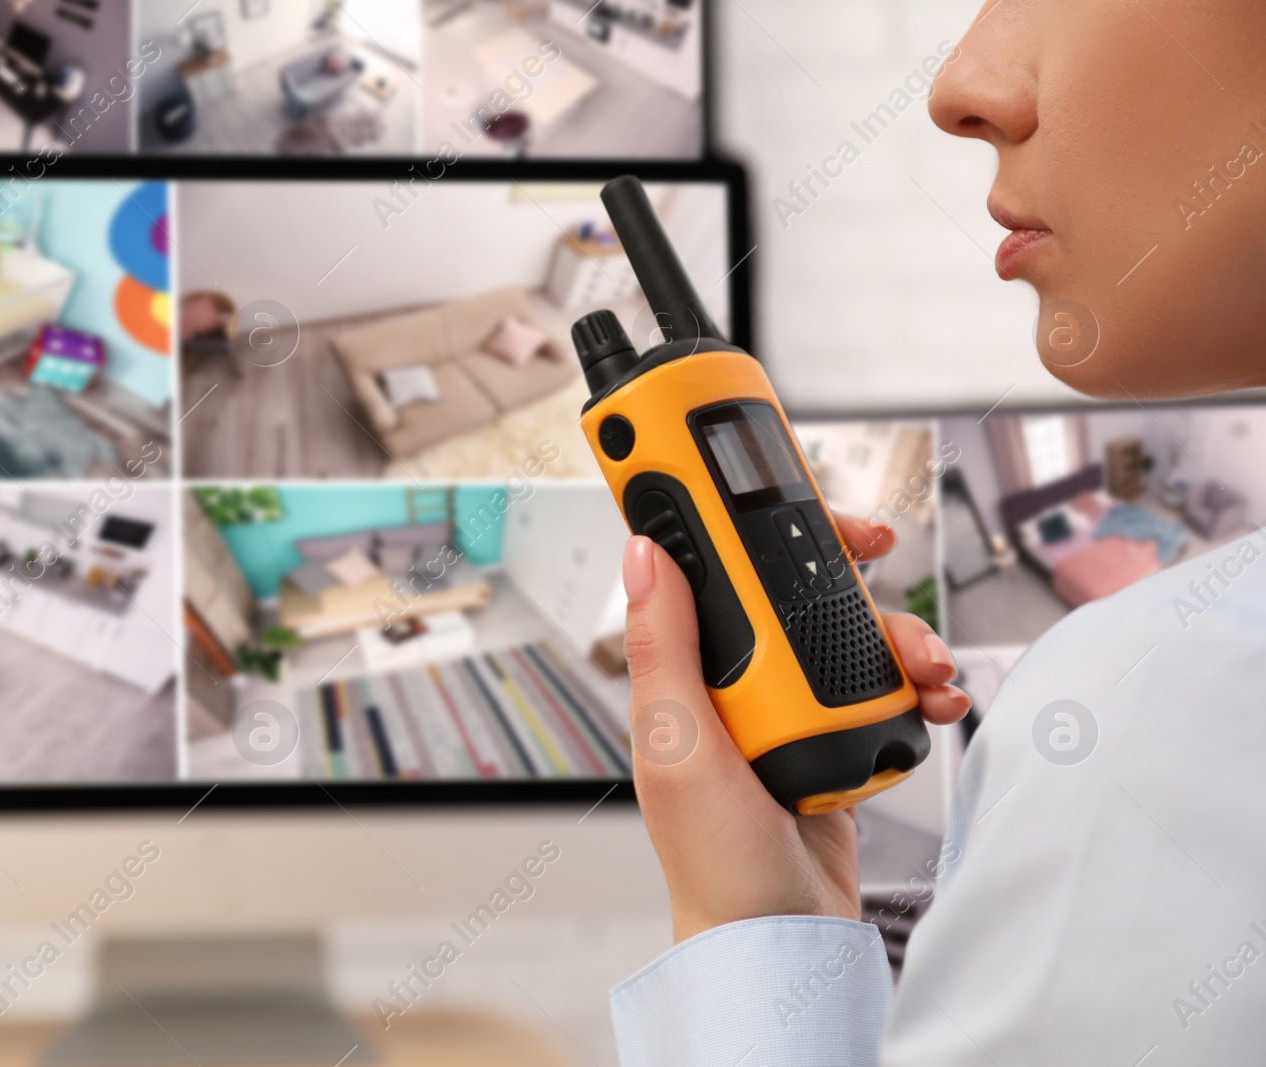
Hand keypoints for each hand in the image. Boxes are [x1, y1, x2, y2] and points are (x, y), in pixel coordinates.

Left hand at [621, 516, 969, 943]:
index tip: (768, 476)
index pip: (709, 567)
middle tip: (880, 550)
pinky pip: (883, 682)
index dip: (735, 514)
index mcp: (686, 671)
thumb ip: (665, 648)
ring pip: (851, 629)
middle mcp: (736, 679)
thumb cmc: (714, 859)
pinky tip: (936, 696)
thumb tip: (643, 551)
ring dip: (898, 630)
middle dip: (845, 565)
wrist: (782, 939)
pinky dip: (919, 681)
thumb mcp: (680, 746)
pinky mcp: (836, 734)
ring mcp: (790, 706)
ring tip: (925, 664)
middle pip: (794, 584)